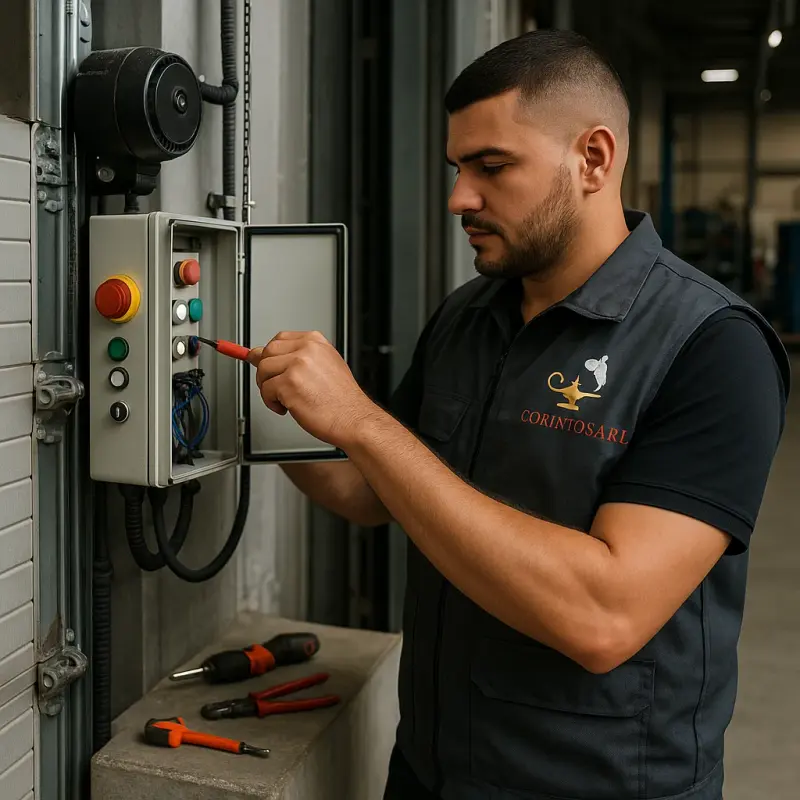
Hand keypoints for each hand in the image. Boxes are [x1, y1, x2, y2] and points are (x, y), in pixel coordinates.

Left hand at [247, 331, 379, 448]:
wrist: (354, 419)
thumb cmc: (341, 400)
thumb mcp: (323, 368)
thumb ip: (295, 359)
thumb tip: (262, 356)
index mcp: (316, 342)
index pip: (280, 339)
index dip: (271, 355)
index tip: (267, 364)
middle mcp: (307, 349)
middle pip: (267, 352)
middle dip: (267, 372)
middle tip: (277, 388)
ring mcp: (297, 364)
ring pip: (263, 371)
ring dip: (268, 389)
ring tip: (286, 400)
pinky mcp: (289, 383)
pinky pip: (265, 390)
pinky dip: (271, 403)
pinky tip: (287, 408)